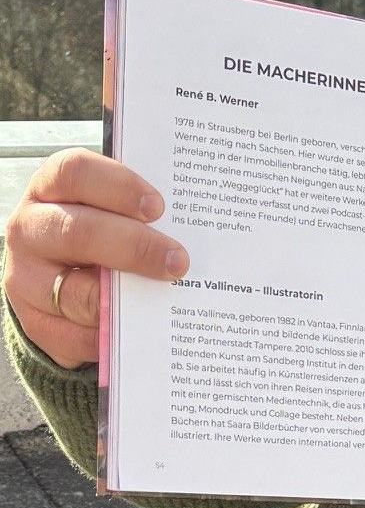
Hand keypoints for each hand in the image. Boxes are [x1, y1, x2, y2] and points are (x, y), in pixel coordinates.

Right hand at [2, 150, 187, 369]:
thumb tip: (195, 224)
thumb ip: (140, 210)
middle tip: (179, 261)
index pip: (74, 172)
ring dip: (126, 298)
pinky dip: (113, 333)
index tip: (158, 206)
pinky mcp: (34, 322)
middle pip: (77, 231)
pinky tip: (143, 325)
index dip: (118, 186)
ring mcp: (25, 278)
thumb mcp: (113, 207)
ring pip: (74, 291)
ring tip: (165, 295)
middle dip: (135, 247)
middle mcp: (30, 228)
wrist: (58, 273)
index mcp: (51, 187)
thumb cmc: (103, 225)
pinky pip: (75, 334)